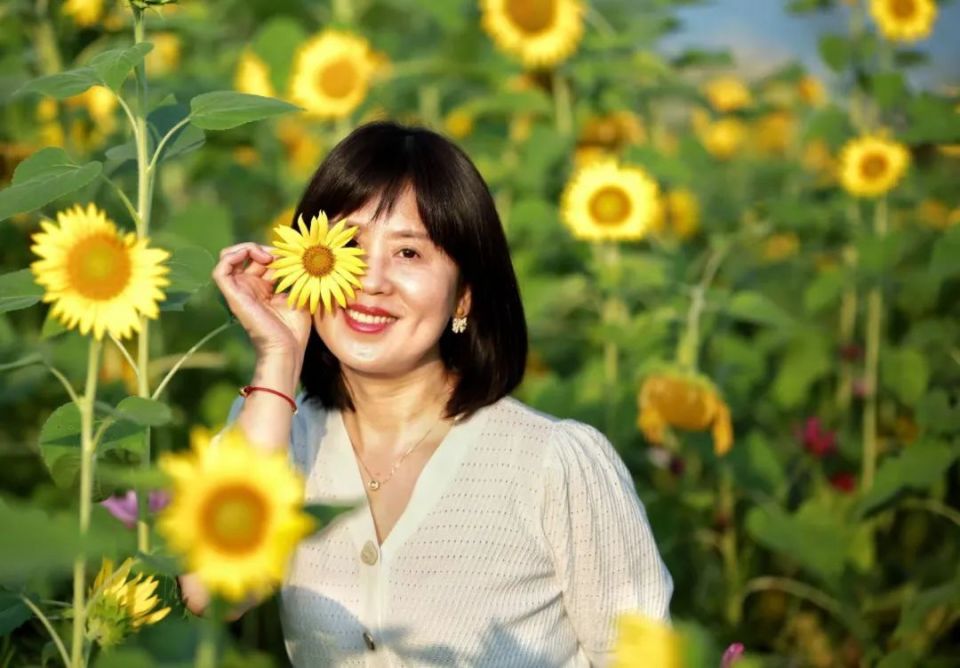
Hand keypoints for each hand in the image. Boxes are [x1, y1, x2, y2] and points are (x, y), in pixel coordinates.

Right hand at [211, 242, 311, 359]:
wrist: (286, 349)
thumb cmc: (295, 329)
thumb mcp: (298, 295)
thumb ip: (294, 277)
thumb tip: (296, 258)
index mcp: (263, 288)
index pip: (261, 259)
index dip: (274, 251)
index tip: (291, 256)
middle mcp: (249, 287)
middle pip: (246, 255)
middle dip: (263, 247)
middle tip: (279, 255)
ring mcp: (239, 291)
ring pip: (229, 257)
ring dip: (247, 248)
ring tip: (266, 256)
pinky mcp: (233, 296)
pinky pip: (220, 270)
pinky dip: (231, 256)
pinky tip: (249, 255)